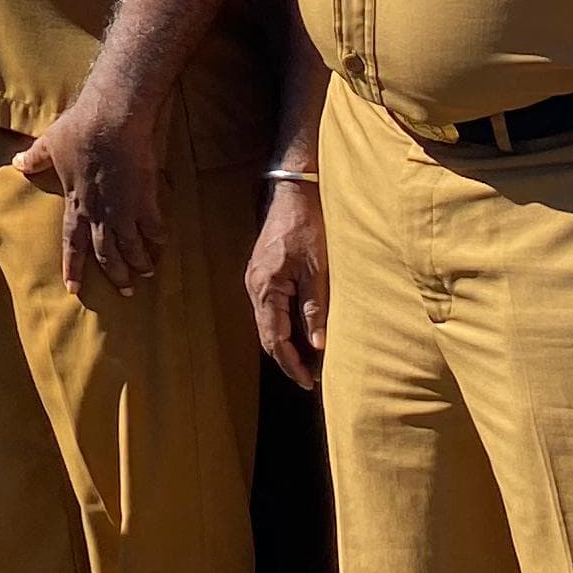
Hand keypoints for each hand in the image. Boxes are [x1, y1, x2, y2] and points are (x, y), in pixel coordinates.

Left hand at [10, 83, 165, 294]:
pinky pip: (153, 226)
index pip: (73, 242)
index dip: (73, 266)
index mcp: (76, 204)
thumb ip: (35, 158)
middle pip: (106, 252)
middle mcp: (100, 214)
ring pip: (131, 245)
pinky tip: (161, 243)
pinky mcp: (145, 198)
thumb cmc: (79, 130)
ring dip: (138, 261)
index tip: (73, 288)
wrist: (111, 120)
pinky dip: (157, 237)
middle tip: (124, 289)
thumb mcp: (50, 144)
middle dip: (115, 273)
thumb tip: (16, 163)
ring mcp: (124, 209)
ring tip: (145, 273)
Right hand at [246, 179, 327, 388]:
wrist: (295, 191)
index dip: (291, 364)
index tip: (308, 382)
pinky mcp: (263, 272)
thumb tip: (318, 345)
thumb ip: (315, 308)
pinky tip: (301, 331)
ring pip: (268, 322)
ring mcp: (256, 278)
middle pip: (267, 335)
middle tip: (310, 378)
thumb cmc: (307, 225)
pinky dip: (284, 325)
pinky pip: (270, 308)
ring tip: (310, 360)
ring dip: (286, 343)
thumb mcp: (317, 269)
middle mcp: (254, 286)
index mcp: (265, 287)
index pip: (274, 338)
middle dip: (287, 358)